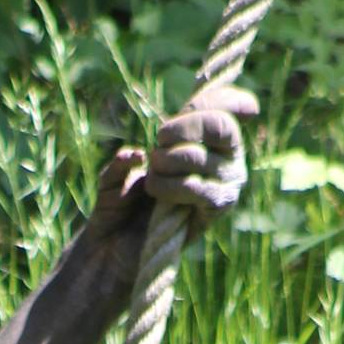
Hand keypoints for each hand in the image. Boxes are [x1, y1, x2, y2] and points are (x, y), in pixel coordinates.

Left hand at [91, 84, 258, 237]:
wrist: (115, 246)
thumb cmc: (120, 204)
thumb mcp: (117, 173)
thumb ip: (124, 159)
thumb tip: (135, 157)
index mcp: (208, 139)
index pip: (228, 105)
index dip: (215, 97)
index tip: (186, 106)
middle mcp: (227, 157)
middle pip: (219, 124)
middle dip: (181, 129)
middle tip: (157, 145)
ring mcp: (227, 182)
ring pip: (199, 157)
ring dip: (167, 162)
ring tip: (152, 175)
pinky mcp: (218, 207)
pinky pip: (200, 189)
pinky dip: (172, 187)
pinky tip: (154, 190)